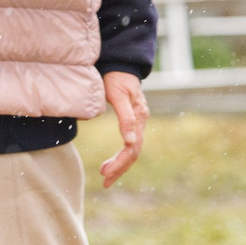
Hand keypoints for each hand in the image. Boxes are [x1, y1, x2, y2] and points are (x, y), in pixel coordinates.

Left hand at [98, 71, 147, 188]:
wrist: (120, 64)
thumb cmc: (117, 78)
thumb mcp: (118, 95)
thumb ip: (125, 118)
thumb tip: (130, 142)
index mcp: (139, 118)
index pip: (132, 148)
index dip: (120, 163)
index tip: (105, 173)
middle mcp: (141, 122)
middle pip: (133, 153)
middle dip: (119, 168)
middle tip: (105, 180)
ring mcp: (138, 122)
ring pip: (132, 150)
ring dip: (120, 164)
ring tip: (105, 174)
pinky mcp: (133, 121)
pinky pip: (130, 143)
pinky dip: (121, 155)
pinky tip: (112, 162)